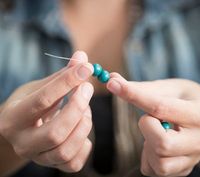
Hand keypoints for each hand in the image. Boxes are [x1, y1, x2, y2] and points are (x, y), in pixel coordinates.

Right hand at [0, 51, 93, 171]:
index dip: (67, 82)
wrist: (21, 130)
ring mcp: (38, 158)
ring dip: (84, 125)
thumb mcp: (40, 87)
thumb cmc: (31, 105)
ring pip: (66, 149)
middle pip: (56, 132)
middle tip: (88, 88)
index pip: (43, 100)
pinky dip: (85, 145)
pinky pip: (74, 163)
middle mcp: (23, 142)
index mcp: (14, 118)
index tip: (86, 68)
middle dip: (78, 107)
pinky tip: (82, 130)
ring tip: (85, 110)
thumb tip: (82, 57)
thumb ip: (61, 75)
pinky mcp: (52, 166)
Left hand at [107, 73, 199, 176]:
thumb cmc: (181, 99)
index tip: (113, 85)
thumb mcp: (166, 88)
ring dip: (147, 145)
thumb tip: (111, 79)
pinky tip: (154, 144)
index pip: (160, 107)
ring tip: (153, 131)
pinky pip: (155, 171)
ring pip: (160, 163)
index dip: (133, 95)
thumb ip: (140, 87)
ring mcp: (193, 159)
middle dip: (146, 128)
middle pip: (162, 144)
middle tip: (150, 118)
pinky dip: (147, 157)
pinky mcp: (183, 169)